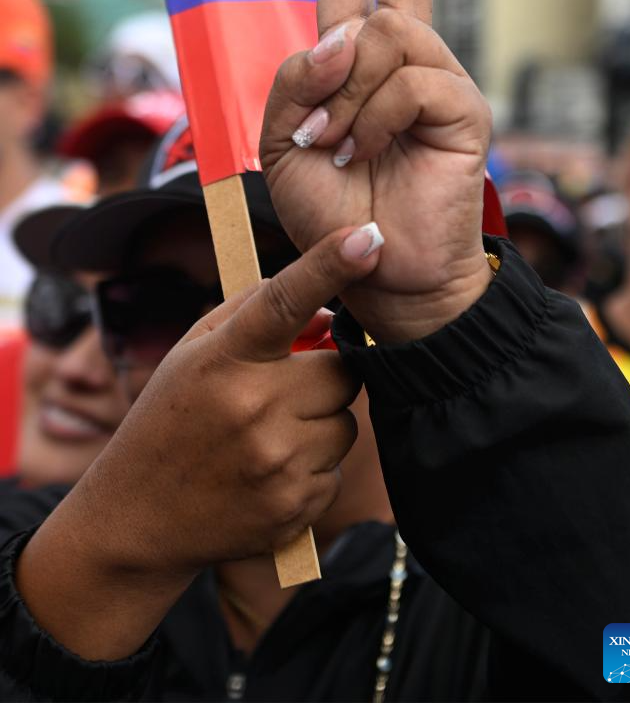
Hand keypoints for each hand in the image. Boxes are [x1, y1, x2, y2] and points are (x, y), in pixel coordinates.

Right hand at [16, 225, 380, 659]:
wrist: (135, 519)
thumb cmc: (169, 419)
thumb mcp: (192, 353)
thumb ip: (253, 315)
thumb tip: (327, 308)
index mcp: (224, 361)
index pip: (283, 302)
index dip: (328, 266)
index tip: (367, 237)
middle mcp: (253, 409)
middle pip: (341, 373)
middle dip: (326, 374)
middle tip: (287, 388)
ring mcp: (275, 463)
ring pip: (344, 425)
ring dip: (320, 423)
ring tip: (268, 436)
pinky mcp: (292, 509)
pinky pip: (334, 471)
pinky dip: (311, 468)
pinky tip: (267, 472)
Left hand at [261, 0, 492, 341]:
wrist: (375, 272)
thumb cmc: (330, 210)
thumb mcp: (281, 140)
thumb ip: (294, 79)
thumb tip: (341, 34)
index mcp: (360, 60)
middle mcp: (404, 57)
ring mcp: (437, 77)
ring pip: (384, 32)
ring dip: (343, 90)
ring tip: (334, 143)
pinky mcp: (462, 106)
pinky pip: (407, 79)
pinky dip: (370, 117)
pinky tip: (362, 151)